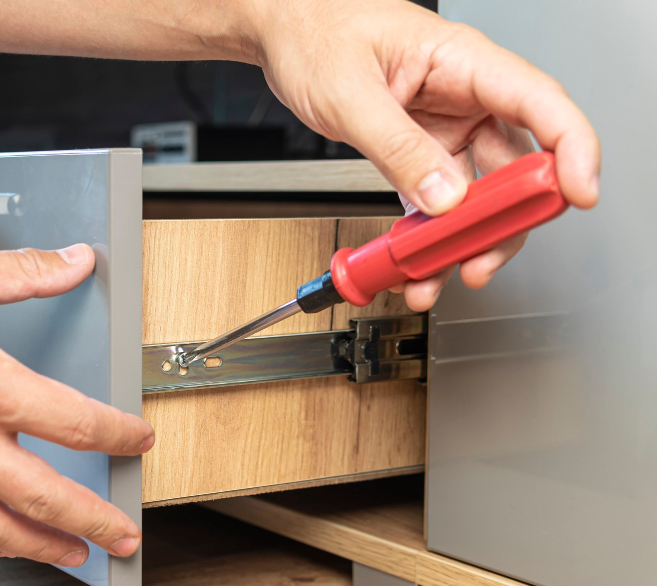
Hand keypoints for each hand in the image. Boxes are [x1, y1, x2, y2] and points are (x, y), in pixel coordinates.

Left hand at [253, 0, 600, 310]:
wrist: (286, 33)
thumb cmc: (317, 34)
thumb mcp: (351, 93)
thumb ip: (398, 147)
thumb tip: (443, 196)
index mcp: (463, 62)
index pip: (541, 103)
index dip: (572, 149)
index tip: (577, 193)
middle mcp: (464, 96)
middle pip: (515, 165)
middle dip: (506, 220)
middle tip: (481, 258)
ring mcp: (444, 126)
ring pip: (477, 194)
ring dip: (463, 240)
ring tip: (437, 274)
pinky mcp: (419, 151)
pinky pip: (436, 202)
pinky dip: (429, 236)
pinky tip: (417, 261)